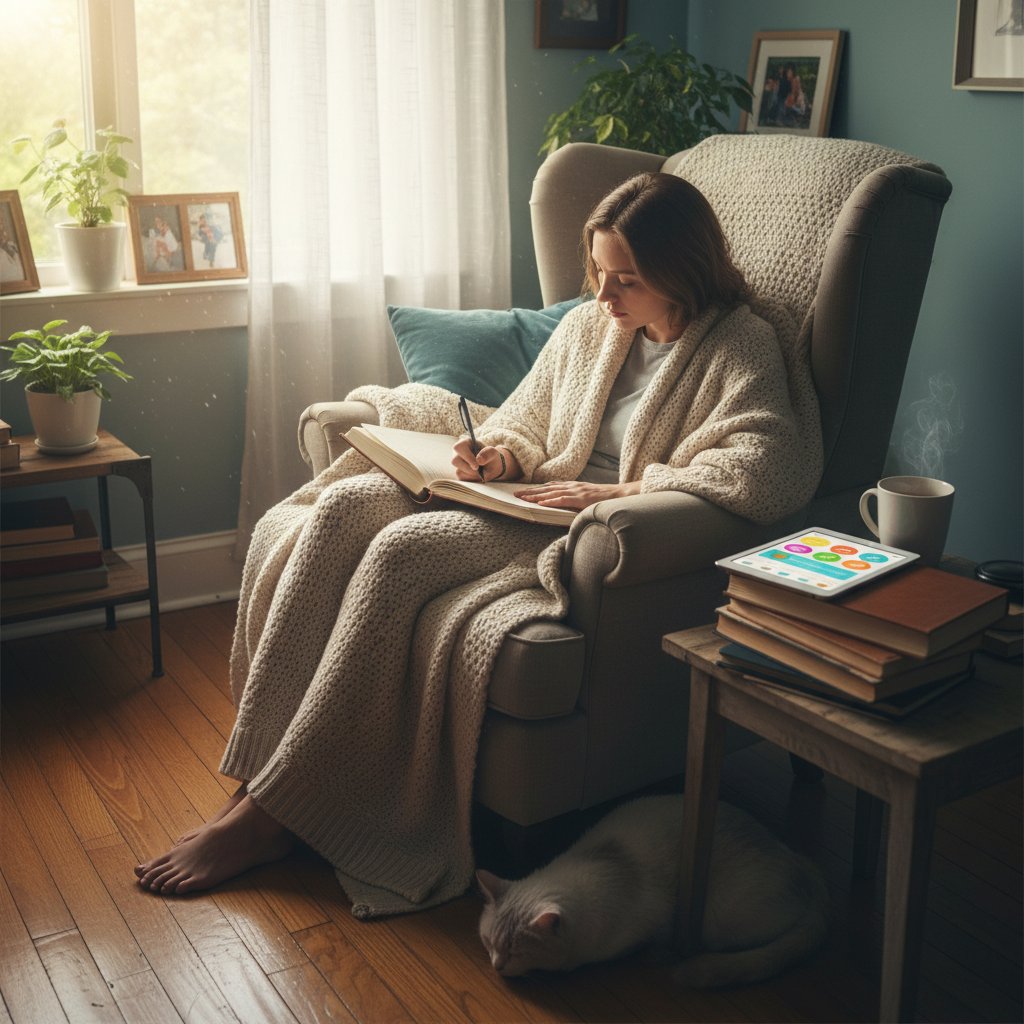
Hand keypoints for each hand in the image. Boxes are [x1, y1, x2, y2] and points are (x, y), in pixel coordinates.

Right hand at [451, 439, 518, 481]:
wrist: (491, 468)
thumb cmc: (490, 457)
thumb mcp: (493, 453)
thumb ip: (487, 454)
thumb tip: (479, 460)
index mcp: (465, 443)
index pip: (459, 447)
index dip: (467, 457)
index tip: (477, 465)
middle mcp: (458, 453)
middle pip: (455, 461)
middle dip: (468, 468)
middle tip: (479, 471)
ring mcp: (457, 463)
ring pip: (458, 471)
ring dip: (472, 474)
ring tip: (481, 472)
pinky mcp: (459, 473)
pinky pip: (462, 478)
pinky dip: (472, 479)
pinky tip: (477, 475)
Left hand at [514, 479, 640, 510]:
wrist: (621, 495)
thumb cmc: (604, 499)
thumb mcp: (586, 498)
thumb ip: (575, 500)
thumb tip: (564, 506)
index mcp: (572, 486)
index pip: (549, 487)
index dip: (535, 489)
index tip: (523, 491)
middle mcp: (571, 486)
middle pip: (546, 489)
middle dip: (529, 492)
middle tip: (515, 494)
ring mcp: (575, 491)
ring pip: (550, 493)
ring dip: (535, 496)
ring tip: (522, 498)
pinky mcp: (580, 498)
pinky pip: (562, 500)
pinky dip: (550, 501)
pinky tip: (540, 503)